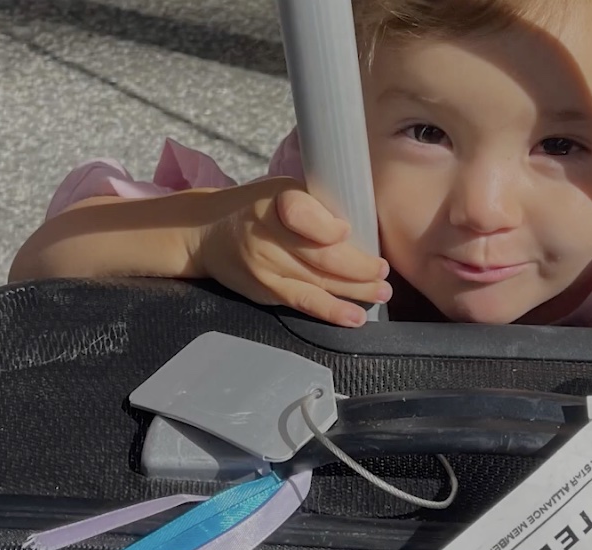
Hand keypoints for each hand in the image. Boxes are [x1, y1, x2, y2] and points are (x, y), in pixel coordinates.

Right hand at [192, 177, 390, 326]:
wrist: (207, 232)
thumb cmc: (260, 208)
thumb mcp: (284, 190)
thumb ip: (319, 204)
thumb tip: (366, 226)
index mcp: (277, 200)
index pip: (303, 215)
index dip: (329, 228)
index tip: (351, 231)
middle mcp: (267, 233)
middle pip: (320, 255)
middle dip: (359, 267)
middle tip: (384, 272)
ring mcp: (265, 265)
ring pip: (318, 281)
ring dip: (355, 291)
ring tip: (381, 293)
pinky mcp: (265, 290)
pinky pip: (303, 302)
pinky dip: (331, 311)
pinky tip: (353, 316)